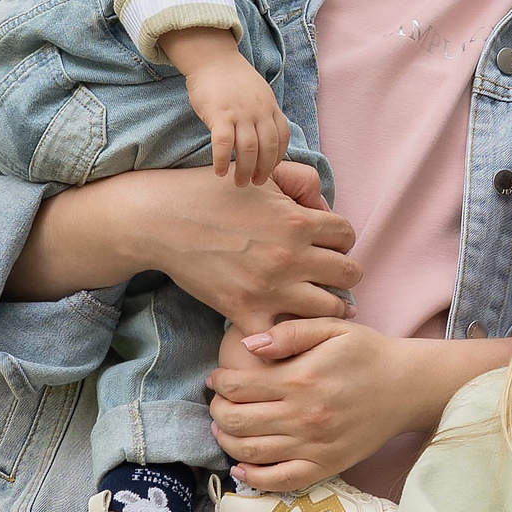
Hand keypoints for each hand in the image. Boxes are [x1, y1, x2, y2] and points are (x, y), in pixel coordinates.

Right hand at [3, 161, 357, 325]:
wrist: (160, 221)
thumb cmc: (210, 193)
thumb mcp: (261, 176)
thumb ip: (301, 180)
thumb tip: (322, 203)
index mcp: (298, 219)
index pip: (348, 235)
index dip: (339, 240)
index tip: (324, 246)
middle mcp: (291, 255)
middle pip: (350, 273)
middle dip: (340, 273)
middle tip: (324, 276)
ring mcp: (270, 287)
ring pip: (331, 308)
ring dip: (326, 304)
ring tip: (311, 301)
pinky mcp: (245, 311)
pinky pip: (287, 335)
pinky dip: (289, 333)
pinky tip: (282, 322)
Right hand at [162, 27, 290, 184]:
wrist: (213, 59)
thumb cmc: (233, 80)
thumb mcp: (259, 93)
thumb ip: (264, 113)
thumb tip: (266, 138)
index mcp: (270, 107)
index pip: (282, 138)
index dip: (278, 158)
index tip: (271, 170)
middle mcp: (259, 111)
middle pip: (268, 148)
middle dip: (264, 170)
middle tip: (256, 183)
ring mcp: (240, 113)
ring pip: (249, 149)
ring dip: (245, 170)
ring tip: (239, 182)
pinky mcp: (219, 114)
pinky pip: (224, 144)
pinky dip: (223, 160)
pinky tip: (219, 171)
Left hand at [207, 319, 510, 490]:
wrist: (409, 386)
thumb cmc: (369, 352)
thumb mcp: (333, 328)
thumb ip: (290, 333)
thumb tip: (249, 344)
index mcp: (301, 379)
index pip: (238, 386)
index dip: (219, 382)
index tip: (216, 379)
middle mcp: (304, 416)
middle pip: (237, 421)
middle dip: (217, 411)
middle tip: (218, 403)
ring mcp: (315, 445)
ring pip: (250, 451)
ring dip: (227, 440)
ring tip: (224, 428)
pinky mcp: (327, 465)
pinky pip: (280, 480)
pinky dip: (253, 478)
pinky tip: (241, 467)